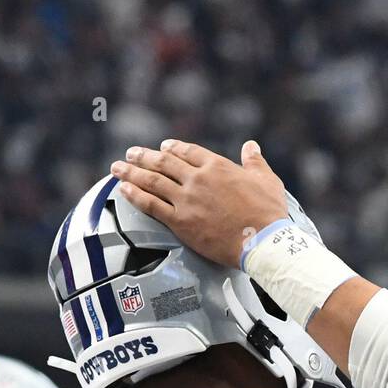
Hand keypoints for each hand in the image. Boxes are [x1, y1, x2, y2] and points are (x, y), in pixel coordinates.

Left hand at [111, 139, 287, 267]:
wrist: (264, 240)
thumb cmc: (269, 213)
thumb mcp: (267, 180)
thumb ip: (255, 161)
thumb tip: (251, 146)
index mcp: (217, 166)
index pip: (188, 151)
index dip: (173, 148)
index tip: (164, 147)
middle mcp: (198, 179)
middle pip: (164, 162)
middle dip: (144, 157)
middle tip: (130, 154)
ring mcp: (187, 200)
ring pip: (152, 181)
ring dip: (132, 172)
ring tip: (118, 168)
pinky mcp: (181, 222)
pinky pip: (151, 205)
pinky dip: (135, 195)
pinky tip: (123, 189)